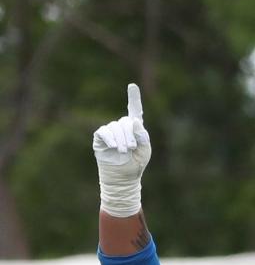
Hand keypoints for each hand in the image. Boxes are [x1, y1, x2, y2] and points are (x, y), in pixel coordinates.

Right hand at [93, 83, 150, 216]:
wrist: (123, 178)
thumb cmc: (136, 165)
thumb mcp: (145, 150)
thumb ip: (142, 135)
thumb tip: (134, 120)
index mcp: (135, 129)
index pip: (134, 110)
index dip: (133, 98)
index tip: (132, 86)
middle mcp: (122, 127)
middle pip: (125, 122)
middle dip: (130, 134)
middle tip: (131, 148)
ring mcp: (110, 132)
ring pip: (114, 128)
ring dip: (121, 139)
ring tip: (124, 151)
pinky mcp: (100, 138)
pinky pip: (103, 132)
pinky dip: (109, 138)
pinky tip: (114, 146)